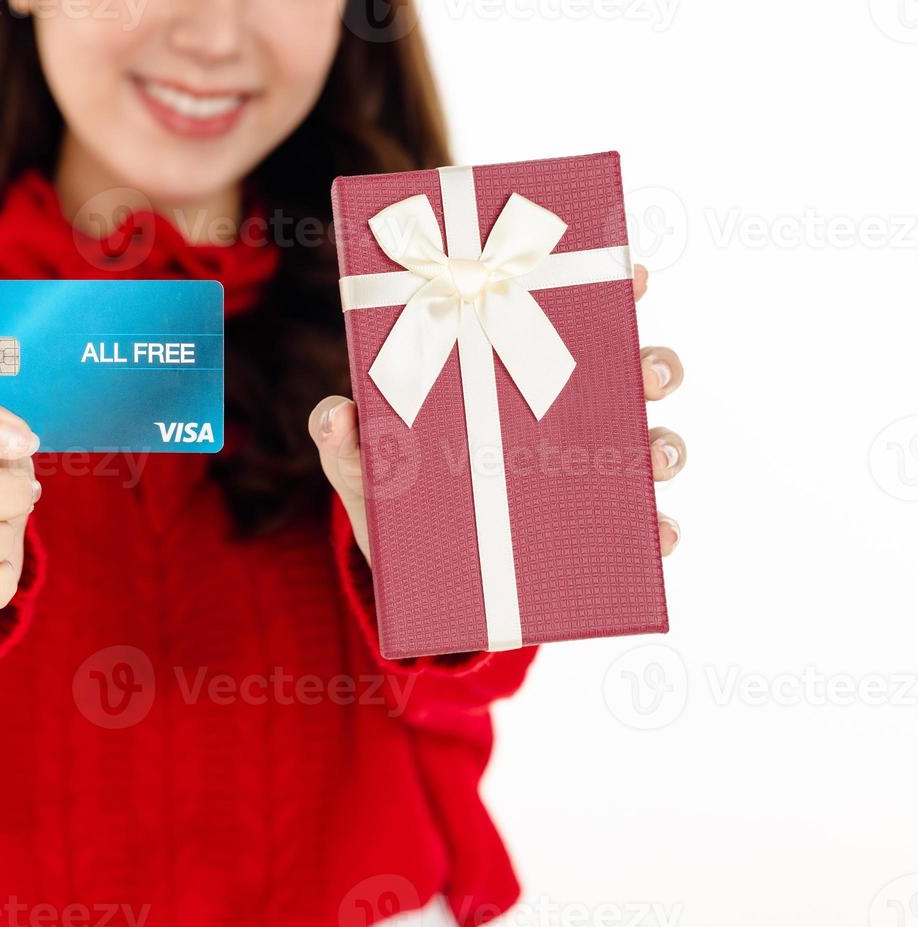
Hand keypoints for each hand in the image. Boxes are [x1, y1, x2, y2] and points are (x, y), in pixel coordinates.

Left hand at [311, 264, 684, 565]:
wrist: (401, 573)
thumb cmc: (385, 489)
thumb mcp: (358, 457)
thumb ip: (342, 434)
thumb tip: (339, 414)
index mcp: (509, 371)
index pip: (569, 316)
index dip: (607, 288)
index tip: (628, 274)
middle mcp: (560, 412)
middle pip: (630, 373)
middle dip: (652, 366)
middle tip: (645, 375)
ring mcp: (583, 471)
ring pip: (649, 443)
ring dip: (664, 445)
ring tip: (654, 458)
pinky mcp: (589, 530)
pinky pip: (640, 526)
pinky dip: (659, 528)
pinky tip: (659, 534)